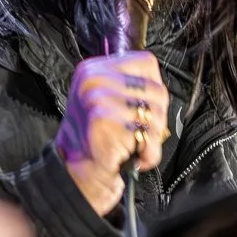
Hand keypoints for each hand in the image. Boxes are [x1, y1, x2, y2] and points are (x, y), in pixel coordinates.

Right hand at [56, 51, 170, 215]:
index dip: (154, 89)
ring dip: (153, 138)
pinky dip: (148, 153)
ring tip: (134, 145)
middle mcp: (93, 80)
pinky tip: (132, 156)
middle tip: (140, 133)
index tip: (145, 107)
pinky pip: (148, 137)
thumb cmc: (94, 140)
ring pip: (156, 114)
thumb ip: (129, 85)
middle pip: (157, 91)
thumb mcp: (105, 100)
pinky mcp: (105, 123)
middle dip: (157, 118)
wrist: (76, 173)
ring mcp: (98, 100)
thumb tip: (159, 85)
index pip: (147, 63)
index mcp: (93, 70)